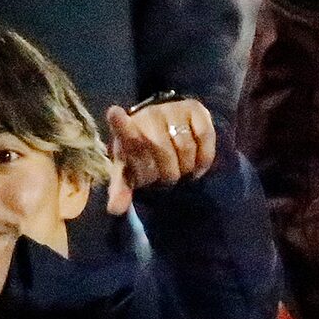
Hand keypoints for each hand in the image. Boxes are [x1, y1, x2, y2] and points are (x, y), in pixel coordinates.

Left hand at [104, 98, 216, 214]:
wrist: (167, 127)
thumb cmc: (145, 156)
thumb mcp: (131, 173)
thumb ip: (122, 190)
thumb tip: (114, 210)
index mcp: (127, 132)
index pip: (125, 131)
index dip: (121, 125)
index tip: (114, 114)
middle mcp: (148, 115)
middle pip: (162, 150)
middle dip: (166, 173)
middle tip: (166, 177)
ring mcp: (172, 109)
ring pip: (185, 147)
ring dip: (185, 167)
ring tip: (180, 170)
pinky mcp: (194, 109)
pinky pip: (204, 137)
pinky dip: (203, 158)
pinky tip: (197, 165)